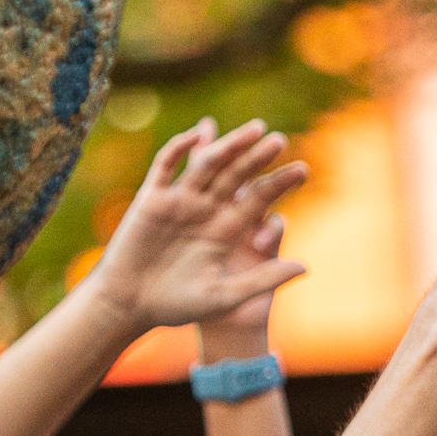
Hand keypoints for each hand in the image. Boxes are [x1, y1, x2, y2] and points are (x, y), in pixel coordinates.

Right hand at [90, 121, 309, 336]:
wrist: (130, 306)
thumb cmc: (177, 305)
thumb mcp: (226, 296)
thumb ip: (264, 279)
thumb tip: (306, 267)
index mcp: (227, 229)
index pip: (259, 198)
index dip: (279, 183)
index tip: (304, 169)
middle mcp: (207, 209)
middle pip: (237, 176)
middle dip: (257, 158)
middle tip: (280, 140)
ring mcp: (180, 201)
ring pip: (208, 164)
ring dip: (228, 145)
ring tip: (253, 129)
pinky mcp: (152, 198)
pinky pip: (166, 165)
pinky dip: (179, 148)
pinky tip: (198, 135)